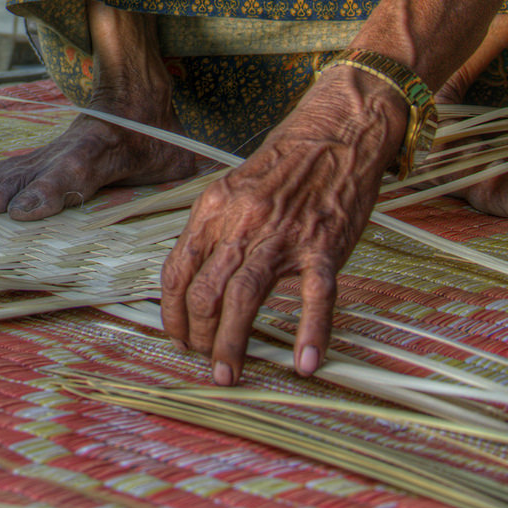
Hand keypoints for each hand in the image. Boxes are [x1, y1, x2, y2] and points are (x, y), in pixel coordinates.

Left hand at [159, 70, 404, 384]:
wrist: (335, 134)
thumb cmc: (284, 166)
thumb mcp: (234, 190)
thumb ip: (213, 230)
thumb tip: (192, 280)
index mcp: (213, 209)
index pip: (177, 271)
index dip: (172, 313)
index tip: (177, 337)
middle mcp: (242, 223)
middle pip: (206, 291)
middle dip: (198, 336)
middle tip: (204, 363)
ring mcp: (284, 236)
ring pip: (245, 297)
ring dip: (231, 343)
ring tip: (227, 374)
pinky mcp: (324, 246)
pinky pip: (316, 296)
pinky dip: (310, 332)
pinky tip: (305, 363)